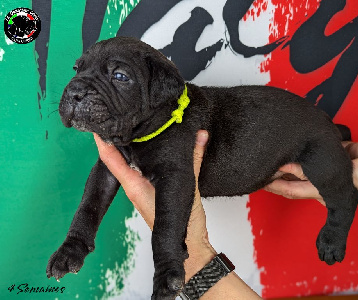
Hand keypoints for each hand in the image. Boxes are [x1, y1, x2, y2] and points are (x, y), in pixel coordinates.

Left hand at [93, 130, 216, 280]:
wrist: (189, 246)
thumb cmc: (184, 223)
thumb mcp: (189, 187)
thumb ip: (195, 160)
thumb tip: (201, 135)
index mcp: (136, 186)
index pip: (112, 160)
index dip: (104, 142)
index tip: (98, 126)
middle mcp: (134, 187)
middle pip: (116, 159)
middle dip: (115, 140)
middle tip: (114, 119)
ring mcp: (140, 190)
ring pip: (127, 163)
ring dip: (126, 147)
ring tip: (126, 126)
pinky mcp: (148, 191)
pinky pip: (139, 168)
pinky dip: (140, 156)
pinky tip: (146, 145)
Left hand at [265, 142, 357, 203]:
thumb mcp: (336, 178)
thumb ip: (309, 172)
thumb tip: (285, 166)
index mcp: (318, 190)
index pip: (290, 188)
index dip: (273, 185)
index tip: (259, 180)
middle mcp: (319, 179)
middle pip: (293, 175)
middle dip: (277, 171)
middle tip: (261, 163)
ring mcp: (327, 165)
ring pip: (303, 160)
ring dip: (291, 156)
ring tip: (274, 149)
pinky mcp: (335, 152)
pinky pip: (317, 148)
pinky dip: (306, 145)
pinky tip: (297, 139)